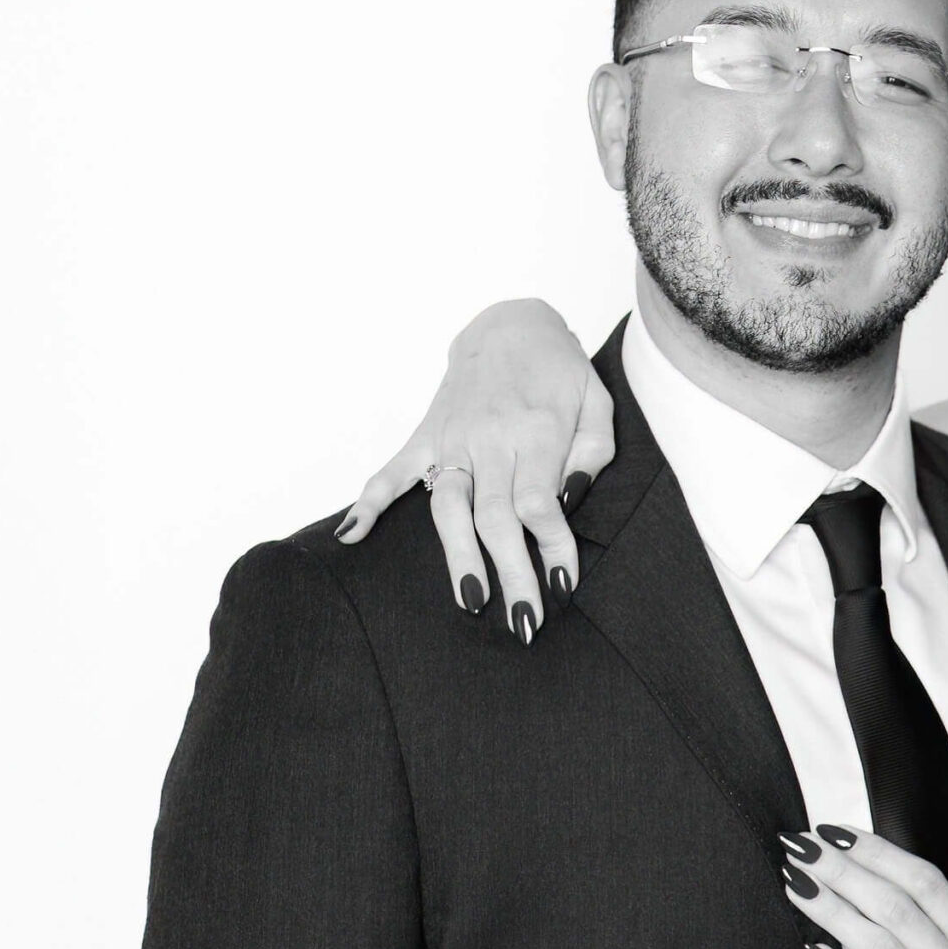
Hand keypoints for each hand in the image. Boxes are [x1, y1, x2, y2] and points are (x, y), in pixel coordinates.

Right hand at [338, 299, 616, 640]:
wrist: (510, 325)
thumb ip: (591, 453)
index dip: (552, 547)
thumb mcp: (597, 404)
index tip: (562, 585)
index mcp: (536, 430)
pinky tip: (351, 536)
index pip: (540, 503)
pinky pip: (392, 471)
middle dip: (510, 573)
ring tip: (470, 601)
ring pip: (448, 506)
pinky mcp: (427, 436)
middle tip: (522, 623)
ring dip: (457, 557)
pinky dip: (369, 502)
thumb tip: (570, 498)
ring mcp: (451, 438)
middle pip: (496, 517)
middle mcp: (489, 437)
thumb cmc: (560, 373)